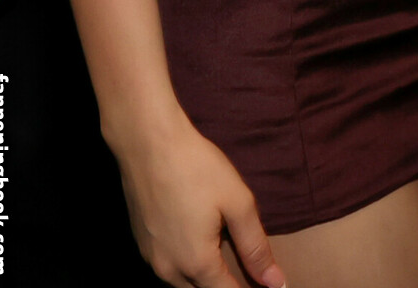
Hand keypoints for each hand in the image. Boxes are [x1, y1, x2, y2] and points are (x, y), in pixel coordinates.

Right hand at [118, 119, 284, 287]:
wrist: (148, 143)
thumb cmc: (196, 168)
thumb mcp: (237, 203)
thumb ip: (255, 246)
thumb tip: (276, 283)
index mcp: (196, 264)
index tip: (261, 284)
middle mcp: (169, 270)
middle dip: (223, 284)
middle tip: (243, 268)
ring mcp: (150, 258)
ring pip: (181, 282)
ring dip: (201, 277)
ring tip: (222, 255)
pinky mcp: (140, 242)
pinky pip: (166, 266)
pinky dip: (184, 263)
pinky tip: (195, 239)